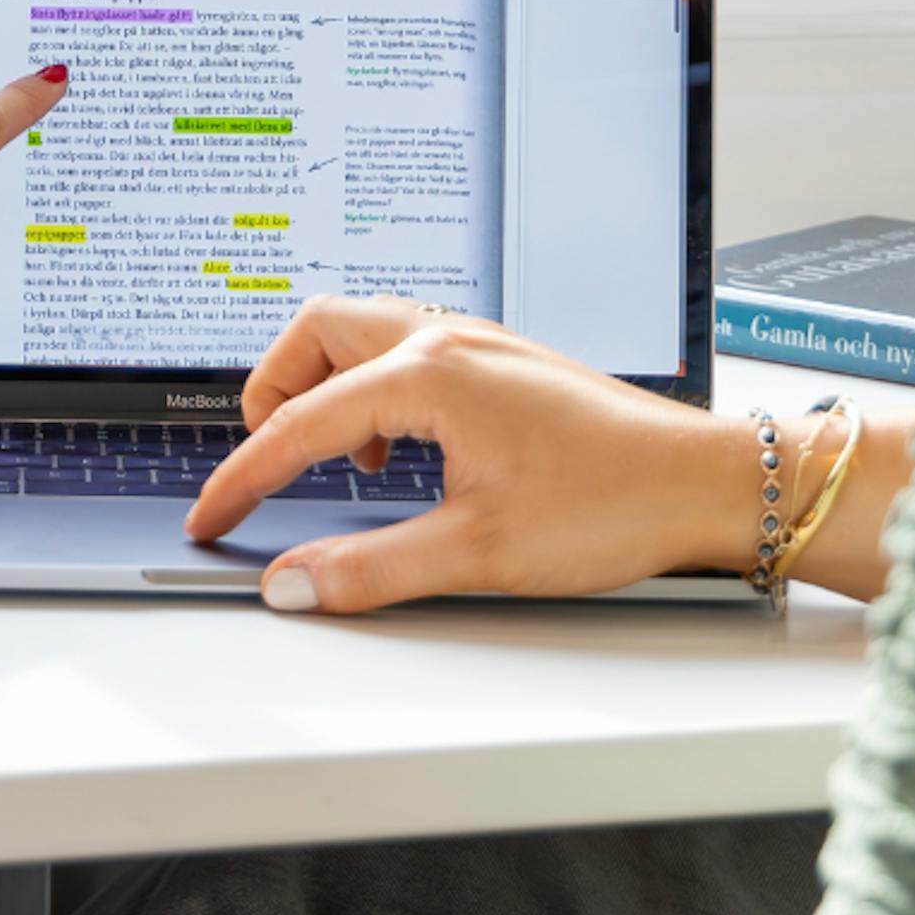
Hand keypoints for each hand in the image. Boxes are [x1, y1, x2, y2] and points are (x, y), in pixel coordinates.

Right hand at [181, 295, 757, 612]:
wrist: (703, 482)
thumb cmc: (612, 504)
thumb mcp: (478, 552)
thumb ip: (370, 570)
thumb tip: (292, 584)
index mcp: (428, 374)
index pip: (301, 422)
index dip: (244, 477)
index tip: (211, 518)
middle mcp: (446, 338)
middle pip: (315, 330)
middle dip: (272, 390)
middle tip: (265, 460)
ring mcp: (477, 342)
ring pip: (361, 330)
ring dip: (325, 383)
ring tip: (336, 459)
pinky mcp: (500, 362)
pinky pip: (405, 348)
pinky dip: (374, 387)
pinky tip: (400, 450)